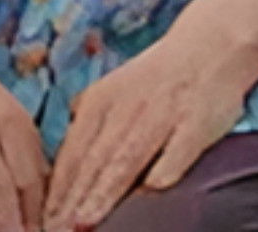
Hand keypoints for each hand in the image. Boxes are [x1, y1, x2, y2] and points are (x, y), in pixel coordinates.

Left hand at [41, 0, 257, 228]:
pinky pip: (177, 151)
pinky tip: (151, 193)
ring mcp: (163, 114)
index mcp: (102, 101)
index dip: (58, 190)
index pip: (73, 153)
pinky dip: (163, 171)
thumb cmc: (158, 77)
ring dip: (104, 192)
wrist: (211, 44)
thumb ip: (87, 123)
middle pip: (95, 161)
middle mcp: (128, 108)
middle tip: (57, 229)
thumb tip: (60, 163)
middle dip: (73, 199)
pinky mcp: (196, 123)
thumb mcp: (113, 89)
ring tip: (86, 221)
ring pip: (128, 159)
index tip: (45, 220)